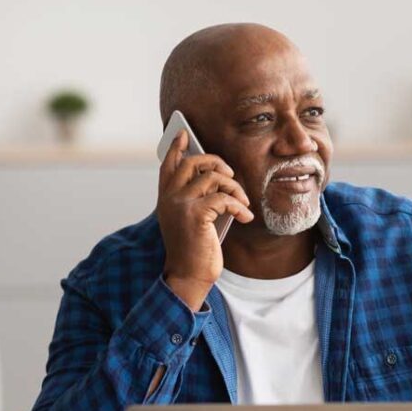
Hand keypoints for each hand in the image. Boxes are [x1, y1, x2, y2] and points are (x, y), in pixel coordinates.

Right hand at [157, 129, 253, 310]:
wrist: (188, 276)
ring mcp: (180, 204)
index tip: (184, 135)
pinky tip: (245, 217)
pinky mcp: (195, 214)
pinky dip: (239, 207)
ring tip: (242, 203)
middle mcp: (169, 198)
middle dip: (216, 163)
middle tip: (230, 175)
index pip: (168, 164)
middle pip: (192, 163)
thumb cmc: (195, 249)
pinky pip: (224, 198)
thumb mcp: (191, 220)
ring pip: (213, 177)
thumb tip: (216, 177)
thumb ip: (195, 198)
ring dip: (234, 188)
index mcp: (166, 198)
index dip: (176, 148)